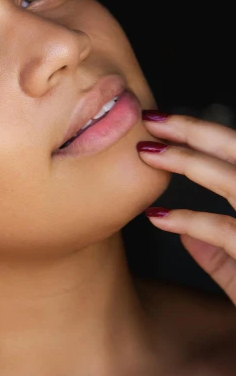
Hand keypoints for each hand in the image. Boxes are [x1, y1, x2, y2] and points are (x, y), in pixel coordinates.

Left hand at [136, 111, 235, 305]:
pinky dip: (190, 221)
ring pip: (235, 183)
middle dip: (195, 131)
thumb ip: (222, 257)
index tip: (166, 126)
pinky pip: (227, 231)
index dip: (205, 137)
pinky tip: (159, 217)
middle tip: (152, 119)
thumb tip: (186, 236)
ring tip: (147, 154)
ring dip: (188, 163)